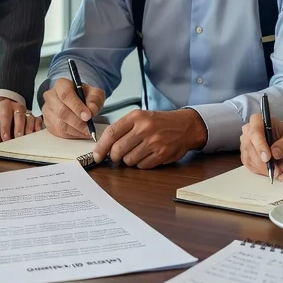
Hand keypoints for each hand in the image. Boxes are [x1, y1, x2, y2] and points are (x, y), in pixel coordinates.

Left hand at [0, 96, 40, 140]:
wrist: (3, 108)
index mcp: (4, 106)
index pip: (5, 116)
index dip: (5, 127)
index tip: (5, 138)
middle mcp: (16, 107)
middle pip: (19, 116)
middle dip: (19, 129)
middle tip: (17, 139)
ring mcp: (26, 111)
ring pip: (30, 118)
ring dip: (29, 129)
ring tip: (26, 139)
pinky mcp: (32, 116)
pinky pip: (37, 119)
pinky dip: (38, 126)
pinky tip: (36, 133)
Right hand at [41, 78, 106, 138]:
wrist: (77, 100)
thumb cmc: (85, 95)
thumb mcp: (94, 93)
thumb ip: (95, 100)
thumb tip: (91, 110)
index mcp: (61, 84)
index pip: (66, 95)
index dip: (77, 107)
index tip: (88, 116)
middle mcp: (50, 96)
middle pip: (61, 111)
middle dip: (77, 122)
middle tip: (89, 128)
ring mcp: (47, 110)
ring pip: (59, 124)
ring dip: (75, 130)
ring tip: (86, 132)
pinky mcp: (47, 121)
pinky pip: (57, 132)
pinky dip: (70, 135)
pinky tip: (79, 133)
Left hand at [92, 108, 206, 168]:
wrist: (185, 126)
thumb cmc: (159, 123)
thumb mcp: (140, 117)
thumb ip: (122, 129)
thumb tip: (104, 147)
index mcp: (136, 117)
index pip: (111, 133)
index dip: (101, 147)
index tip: (97, 155)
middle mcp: (144, 128)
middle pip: (117, 150)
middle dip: (114, 157)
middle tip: (117, 156)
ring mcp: (154, 142)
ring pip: (129, 160)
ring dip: (129, 160)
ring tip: (138, 152)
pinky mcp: (161, 154)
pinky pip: (142, 166)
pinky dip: (141, 164)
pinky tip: (147, 155)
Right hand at [239, 114, 282, 174]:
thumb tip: (275, 153)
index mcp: (257, 120)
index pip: (255, 132)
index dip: (260, 146)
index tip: (267, 157)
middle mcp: (248, 130)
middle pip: (249, 147)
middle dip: (262, 161)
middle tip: (275, 170)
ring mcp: (245, 142)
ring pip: (248, 157)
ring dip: (261, 167)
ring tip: (275, 170)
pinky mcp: (245, 153)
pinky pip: (248, 164)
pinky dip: (259, 170)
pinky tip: (269, 170)